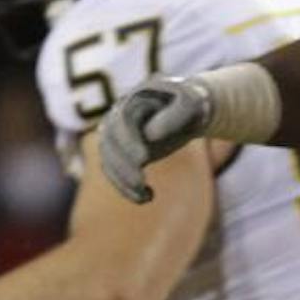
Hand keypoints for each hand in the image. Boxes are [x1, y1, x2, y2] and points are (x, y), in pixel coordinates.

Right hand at [98, 76, 213, 204]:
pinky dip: (127, 189)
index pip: (122, 121)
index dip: (129, 140)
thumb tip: (151, 135)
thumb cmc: (191, 104)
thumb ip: (175, 115)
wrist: (187, 110)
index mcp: (133, 101)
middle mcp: (118, 118)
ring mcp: (117, 137)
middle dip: (123, 166)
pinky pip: (116, 174)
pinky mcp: (122, 155)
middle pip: (109, 143)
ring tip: (145, 197)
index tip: (143, 159)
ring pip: (108, 161)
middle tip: (141, 184)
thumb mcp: (191, 104)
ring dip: (123, 182)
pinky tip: (147, 198)